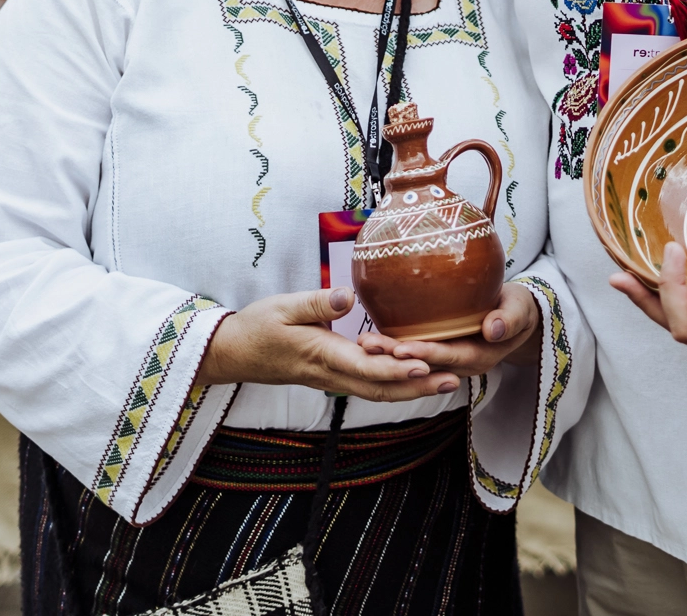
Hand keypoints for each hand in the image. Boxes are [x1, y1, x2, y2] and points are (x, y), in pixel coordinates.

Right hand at [195, 288, 459, 401]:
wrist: (233, 353)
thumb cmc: (257, 327)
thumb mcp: (283, 306)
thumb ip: (317, 303)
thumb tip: (347, 297)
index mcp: (322, 355)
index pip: (366, 369)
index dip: (397, 370)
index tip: (425, 365)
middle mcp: (332, 373)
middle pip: (381, 388)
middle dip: (417, 387)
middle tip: (453, 380)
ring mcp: (333, 378)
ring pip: (377, 390)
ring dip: (412, 388)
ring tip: (446, 380)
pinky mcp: (333, 375)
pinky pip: (368, 384)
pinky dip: (395, 383)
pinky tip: (415, 374)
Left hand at [356, 282, 540, 377]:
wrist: (516, 316)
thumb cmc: (518, 308)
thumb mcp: (520, 310)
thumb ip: (509, 319)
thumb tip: (493, 329)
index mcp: (481, 356)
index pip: (451, 357)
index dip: (427, 354)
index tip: (404, 349)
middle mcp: (460, 365)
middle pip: (426, 364)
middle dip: (396, 357)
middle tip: (369, 346)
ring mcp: (448, 361)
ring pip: (416, 362)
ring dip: (389, 355)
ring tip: (364, 343)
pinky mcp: (439, 351)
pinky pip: (414, 354)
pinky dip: (394, 349)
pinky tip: (372, 339)